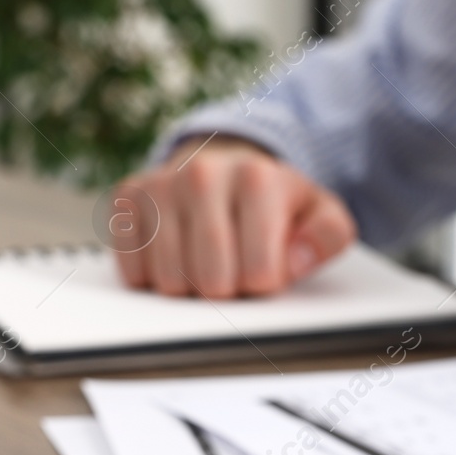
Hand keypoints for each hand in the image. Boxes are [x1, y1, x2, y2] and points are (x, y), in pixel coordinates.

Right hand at [108, 136, 355, 297]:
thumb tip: (296, 260)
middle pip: (211, 283)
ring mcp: (160, 185)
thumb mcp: (319, 213)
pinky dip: (155, 276)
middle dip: (227, 290)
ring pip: (170, 283)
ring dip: (191, 287)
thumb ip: (328, 236)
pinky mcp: (127, 198)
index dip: (265, 284)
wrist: (224, 164)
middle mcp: (203, 174)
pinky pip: (134, 272)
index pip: (259, 274)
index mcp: (257, 179)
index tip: (268, 266)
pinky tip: (176, 252)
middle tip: (236, 267)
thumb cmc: (274, 203)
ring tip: (207, 259)